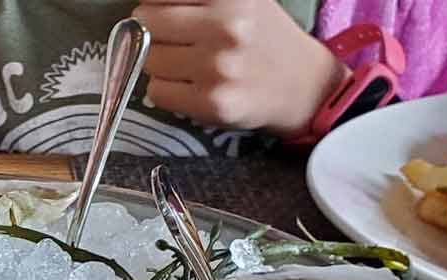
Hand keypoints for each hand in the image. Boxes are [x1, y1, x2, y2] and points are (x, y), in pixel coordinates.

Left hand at [132, 0, 347, 136]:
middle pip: (148, 24)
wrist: (302, 85)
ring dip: (160, 63)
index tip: (166, 13)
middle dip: (154, 32)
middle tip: (176, 40)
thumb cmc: (261, 36)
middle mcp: (226, 26)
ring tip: (188, 63)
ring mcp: (218, 67)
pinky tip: (191, 86)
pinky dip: (166, 90)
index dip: (157, 5)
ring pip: (148, 60)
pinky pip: (157, 92)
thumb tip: (144, 7)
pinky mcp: (211, 103)